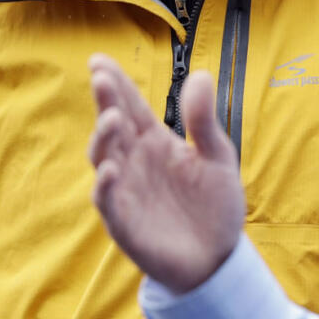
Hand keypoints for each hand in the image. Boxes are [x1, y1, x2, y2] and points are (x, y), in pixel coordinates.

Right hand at [87, 53, 245, 292]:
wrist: (219, 258)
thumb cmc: (215, 206)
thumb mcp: (217, 157)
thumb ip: (203, 120)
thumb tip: (199, 74)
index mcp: (154, 141)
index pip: (130, 106)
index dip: (116, 83)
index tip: (100, 60)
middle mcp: (134, 161)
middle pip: (113, 125)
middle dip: (105, 101)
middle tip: (101, 77)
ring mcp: (126, 190)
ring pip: (104, 158)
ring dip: (104, 138)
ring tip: (113, 119)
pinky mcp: (124, 222)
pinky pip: (108, 201)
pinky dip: (105, 185)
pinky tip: (111, 170)